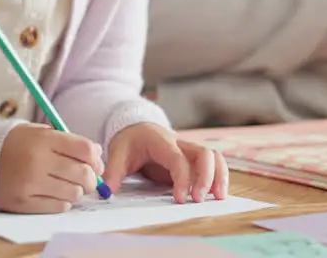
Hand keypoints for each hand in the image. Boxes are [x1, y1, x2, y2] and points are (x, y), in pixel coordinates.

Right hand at [0, 123, 104, 213]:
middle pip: (83, 174)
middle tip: (87, 178)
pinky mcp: (22, 202)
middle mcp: (37, 161)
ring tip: (67, 185)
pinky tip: (55, 193)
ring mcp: (29, 183)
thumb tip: (97, 155)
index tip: (95, 162)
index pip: (85, 149)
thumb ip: (67, 141)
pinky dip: (63, 202)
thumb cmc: (16, 145)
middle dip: (91, 178)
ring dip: (76, 191)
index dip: (96, 158)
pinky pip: (58, 206)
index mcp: (43, 139)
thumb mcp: (39, 132)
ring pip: (73, 193)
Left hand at [102, 123, 228, 203]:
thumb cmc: (129, 141)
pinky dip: (219, 176)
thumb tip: (106, 193)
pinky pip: (213, 163)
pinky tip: (216, 193)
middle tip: (199, 200)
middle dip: (206, 177)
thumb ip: (112, 173)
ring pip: (214, 156)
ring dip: (219, 176)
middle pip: (204, 153)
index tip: (180, 199)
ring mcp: (189, 150)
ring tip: (218, 198)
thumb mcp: (117, 154)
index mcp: (161, 142)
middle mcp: (180, 144)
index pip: (178, 158)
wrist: (137, 127)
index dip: (182, 178)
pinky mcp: (192, 159)